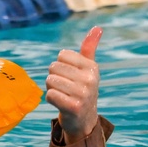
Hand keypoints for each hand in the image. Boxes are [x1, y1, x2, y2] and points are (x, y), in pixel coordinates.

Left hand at [45, 26, 101, 144]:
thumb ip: (89, 48)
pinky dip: (51, 99)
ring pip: (50, 81)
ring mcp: (83, 94)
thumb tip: (98, 27)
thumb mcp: (88, 68)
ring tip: (63, 95)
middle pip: (53, 67)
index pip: (62, 54)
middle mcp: (90, 79)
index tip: (70, 75)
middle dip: (55, 77)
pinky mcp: (74, 107)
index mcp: (92, 67)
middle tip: (66, 88)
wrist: (84, 118)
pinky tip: (61, 103)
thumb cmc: (82, 88)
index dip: (61, 65)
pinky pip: (49, 95)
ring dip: (52, 88)